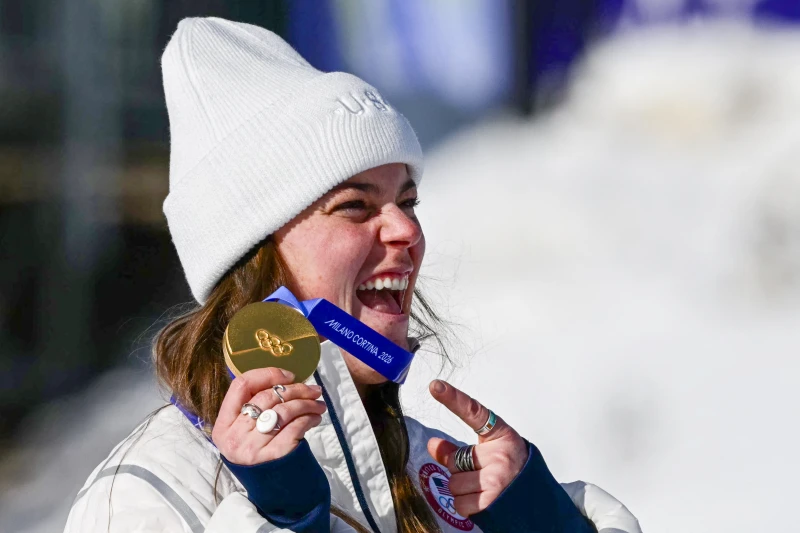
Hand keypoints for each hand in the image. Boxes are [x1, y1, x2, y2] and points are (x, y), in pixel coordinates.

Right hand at [212, 367, 326, 463]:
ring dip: (306, 403)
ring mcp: (252, 448)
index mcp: (223, 425)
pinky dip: (309, 418)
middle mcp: (234, 437)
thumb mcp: (244, 433)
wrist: (272, 493)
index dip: (267, 374)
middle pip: (267, 397)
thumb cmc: (260, 454)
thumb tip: (285, 380)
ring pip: (283, 410)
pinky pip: (294, 427)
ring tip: (318, 403)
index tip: (289, 376)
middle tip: (314, 389)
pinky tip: (315, 417)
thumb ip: (253, 408)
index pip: (240, 386)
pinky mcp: (274, 457)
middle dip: (295, 389)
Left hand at [427, 380, 528, 517]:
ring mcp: (496, 478)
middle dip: (460, 471)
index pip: (474, 412)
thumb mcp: (489, 453)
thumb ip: (458, 450)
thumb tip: (431, 445)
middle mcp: (499, 454)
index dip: (453, 398)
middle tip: (481, 474)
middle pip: (455, 460)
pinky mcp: (492, 501)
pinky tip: (483, 502)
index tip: (436, 386)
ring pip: (454, 484)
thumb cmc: (511, 472)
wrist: (538, 501)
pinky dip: (466, 506)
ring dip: (462, 491)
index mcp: (500, 435)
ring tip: (484, 489)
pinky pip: (460, 504)